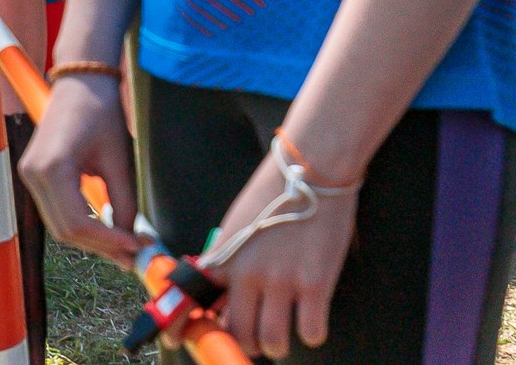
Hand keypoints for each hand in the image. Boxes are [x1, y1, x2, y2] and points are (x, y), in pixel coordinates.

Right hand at [19, 75, 140, 262]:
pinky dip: (82, 225)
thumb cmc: (100, 112)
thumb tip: (134, 238)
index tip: (136, 246)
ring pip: (60, 225)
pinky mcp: (36, 174)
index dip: (109, 241)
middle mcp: (33, 174)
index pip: (77, 222)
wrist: (81, 82)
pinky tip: (107, 229)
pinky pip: (57, 211)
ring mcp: (30, 175)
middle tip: (134, 256)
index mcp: (51, 167)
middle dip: (101, 246)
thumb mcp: (118, 159)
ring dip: (92, 240)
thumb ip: (125, 202)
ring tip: (125, 246)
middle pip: (65, 230)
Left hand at [208, 147, 360, 357]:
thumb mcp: (236, 224)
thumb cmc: (273, 192)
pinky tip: (311, 320)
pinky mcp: (316, 284)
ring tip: (282, 336)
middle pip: (239, 333)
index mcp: (224, 258)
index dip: (200, 326)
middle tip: (256, 339)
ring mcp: (282, 281)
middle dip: (247, 343)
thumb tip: (222, 288)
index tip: (198, 338)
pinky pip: (311, 332)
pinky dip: (311, 333)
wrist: (310, 170)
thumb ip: (227, 258)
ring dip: (277, 345)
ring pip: (273, 341)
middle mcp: (248, 274)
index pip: (201, 304)